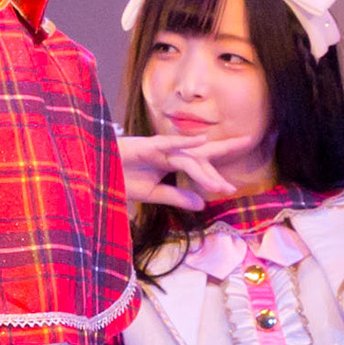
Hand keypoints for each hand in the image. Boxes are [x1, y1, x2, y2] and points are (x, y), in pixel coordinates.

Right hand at [119, 128, 242, 210]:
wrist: (94, 175)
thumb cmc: (120, 179)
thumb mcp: (154, 194)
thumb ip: (177, 196)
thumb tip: (202, 204)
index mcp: (171, 162)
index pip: (201, 163)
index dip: (218, 171)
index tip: (234, 186)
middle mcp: (168, 152)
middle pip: (201, 152)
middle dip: (226, 148)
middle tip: (250, 140)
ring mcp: (157, 148)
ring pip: (188, 158)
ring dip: (205, 171)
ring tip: (222, 187)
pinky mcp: (145, 146)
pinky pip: (168, 143)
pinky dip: (183, 141)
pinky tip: (201, 140)